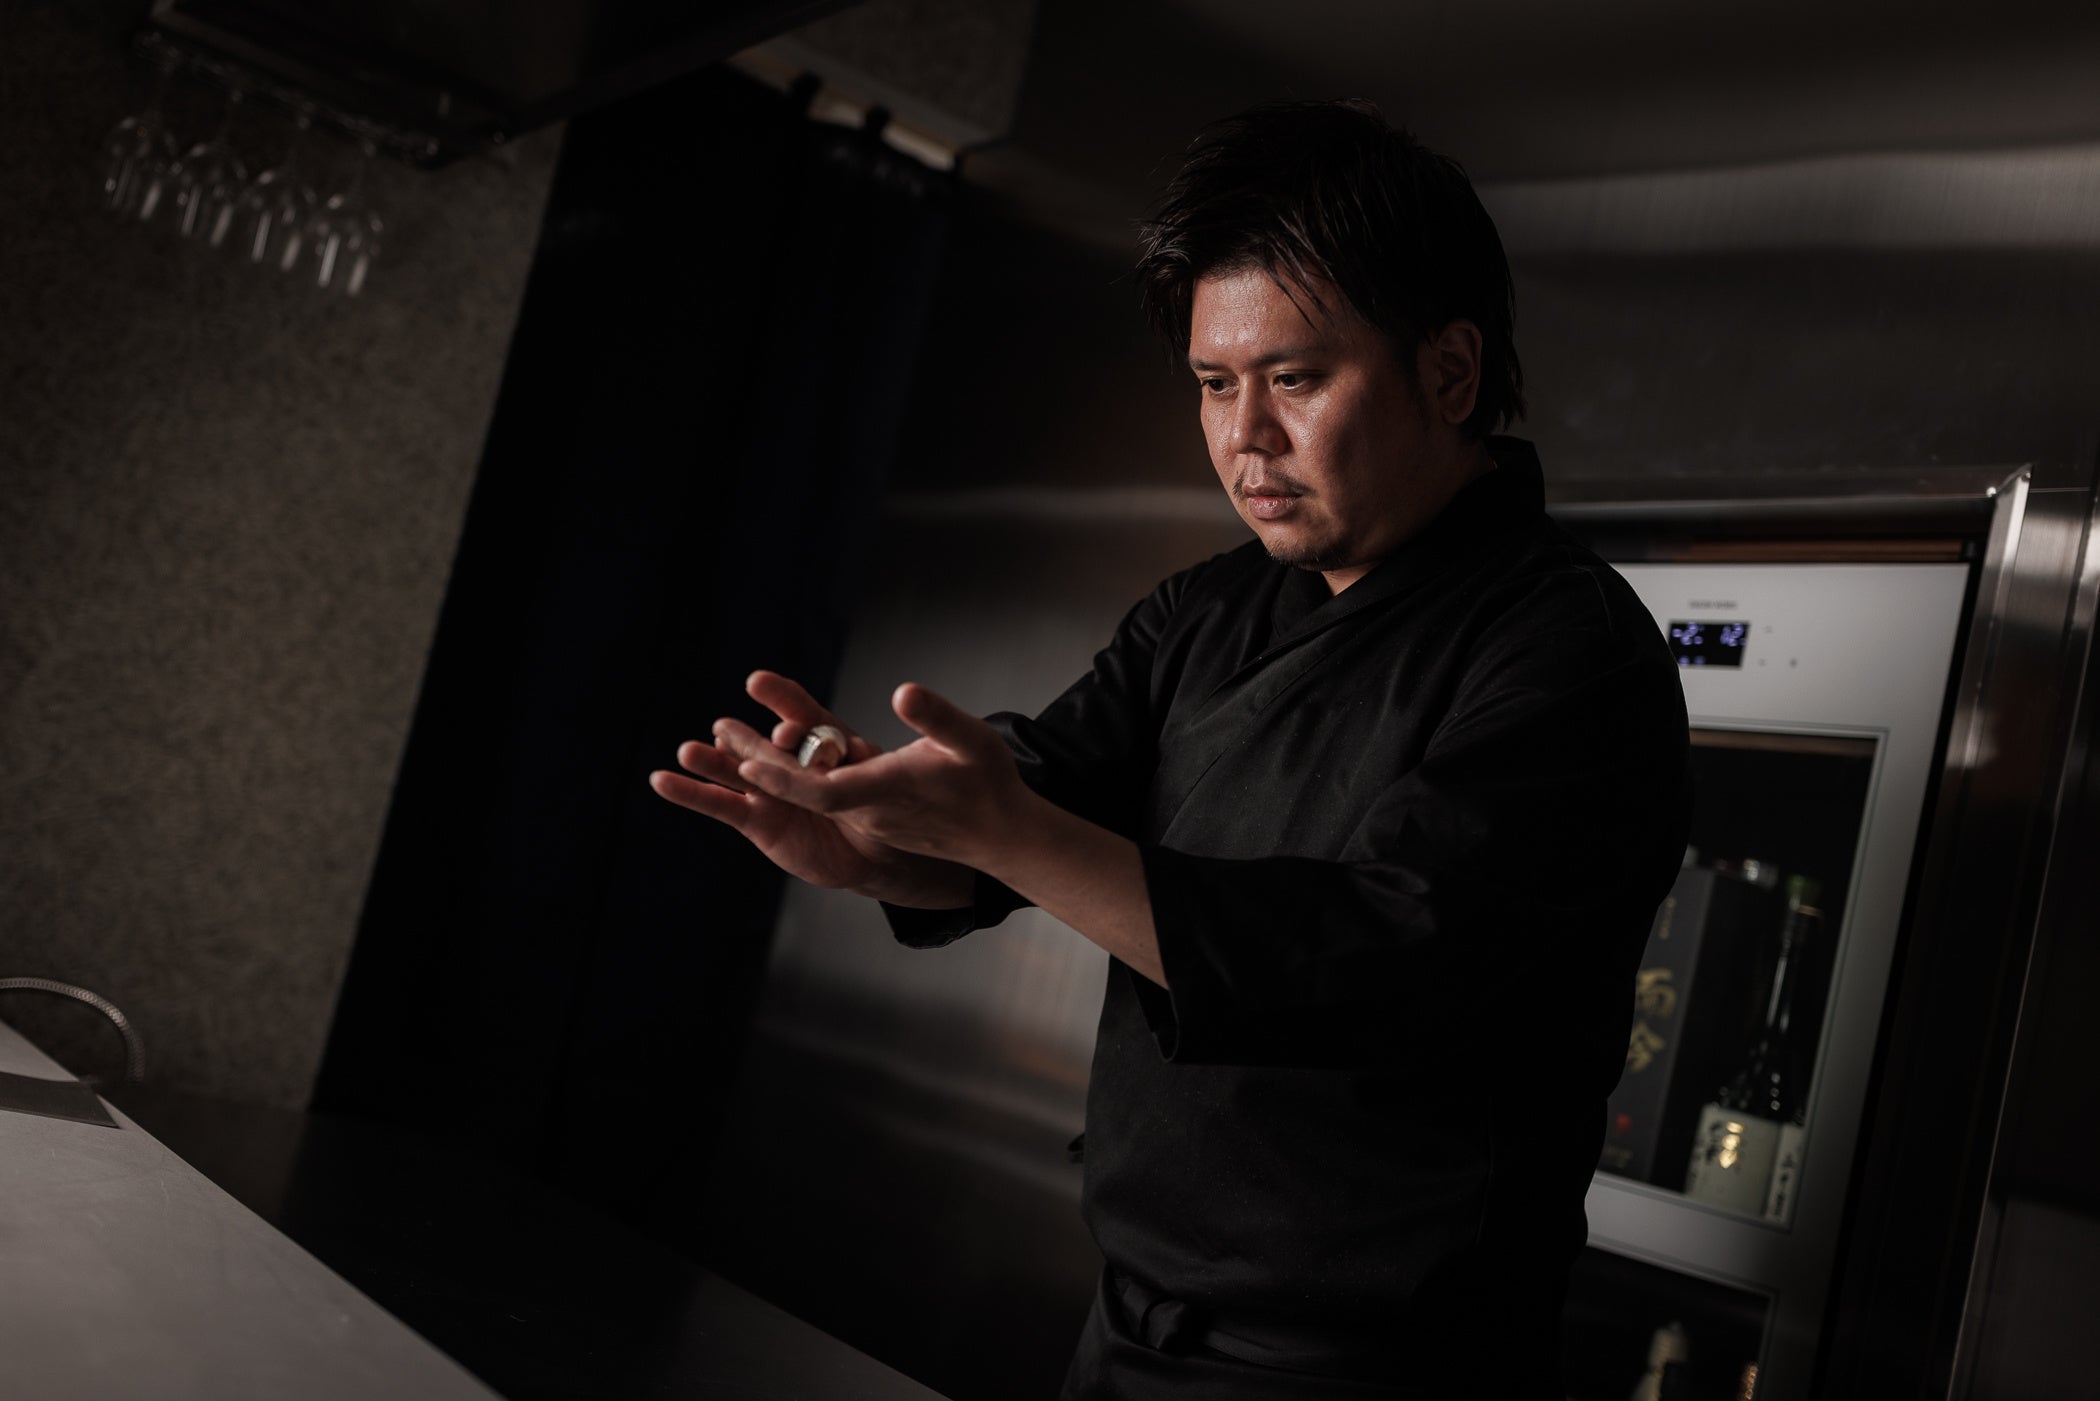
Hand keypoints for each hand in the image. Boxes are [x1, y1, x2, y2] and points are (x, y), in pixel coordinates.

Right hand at [650, 671, 963, 903]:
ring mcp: (772, 789)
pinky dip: (691, 792)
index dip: (785, 705)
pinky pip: (720, 805)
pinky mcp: (757, 819)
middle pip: (767, 744)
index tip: (762, 685)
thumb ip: (882, 756)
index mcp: (830, 744)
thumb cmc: (892, 809)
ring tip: (691, 750)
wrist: (881, 854)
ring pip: (737, 771)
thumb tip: (900, 708)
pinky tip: (661, 780)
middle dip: (748, 738)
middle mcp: (795, 761)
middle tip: (727, 728)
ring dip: (713, 761)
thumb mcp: (896, 780)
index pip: (807, 718)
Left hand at [732, 681, 1033, 870]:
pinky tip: (775, 748)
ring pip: (809, 790)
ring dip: (770, 765)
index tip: (747, 764)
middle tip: (719, 735)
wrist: (1001, 835)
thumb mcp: (972, 740)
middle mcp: (869, 810)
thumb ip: (937, 718)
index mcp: (888, 791)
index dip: (783, 777)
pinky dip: (796, 772)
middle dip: (760, 763)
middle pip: (803, 789)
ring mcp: (868, 816)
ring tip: (729, 737)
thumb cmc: (989, 784)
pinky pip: (825, 792)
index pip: (823, 790)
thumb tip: (902, 692)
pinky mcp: (871, 815)